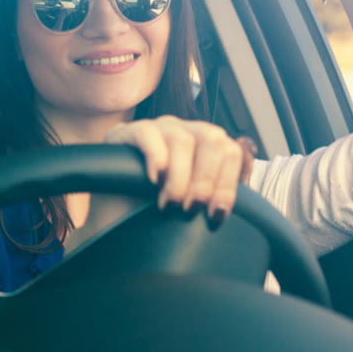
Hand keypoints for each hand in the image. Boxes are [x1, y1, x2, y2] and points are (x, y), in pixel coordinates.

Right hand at [105, 116, 255, 222]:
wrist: (114, 222)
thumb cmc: (155, 215)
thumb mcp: (193, 209)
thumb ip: (216, 201)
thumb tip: (238, 210)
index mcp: (206, 148)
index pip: (231, 152)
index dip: (227, 184)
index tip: (216, 216)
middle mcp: (185, 133)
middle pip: (213, 139)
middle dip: (205, 180)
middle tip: (191, 210)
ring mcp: (157, 129)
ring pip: (182, 140)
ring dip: (180, 177)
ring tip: (169, 203)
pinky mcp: (126, 133)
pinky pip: (148, 134)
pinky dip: (156, 157)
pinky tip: (154, 180)